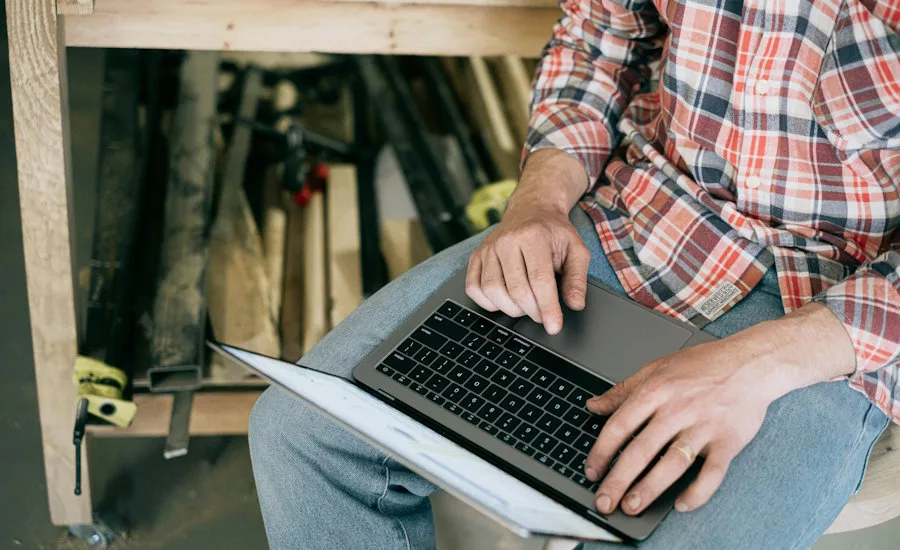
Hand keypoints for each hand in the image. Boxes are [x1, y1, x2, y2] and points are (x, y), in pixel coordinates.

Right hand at [466, 150, 589, 333]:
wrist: (531, 209)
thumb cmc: (554, 232)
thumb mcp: (576, 249)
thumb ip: (577, 278)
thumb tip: (575, 304)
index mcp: (534, 236)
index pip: (539, 280)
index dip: (547, 308)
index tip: (554, 326)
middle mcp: (507, 241)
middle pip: (516, 290)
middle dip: (532, 311)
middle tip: (543, 314)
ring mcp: (488, 248)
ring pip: (492, 291)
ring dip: (511, 308)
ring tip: (525, 306)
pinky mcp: (476, 255)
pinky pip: (473, 287)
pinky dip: (487, 302)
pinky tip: (504, 300)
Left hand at [583, 303, 856, 515]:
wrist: (752, 362)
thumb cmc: (704, 364)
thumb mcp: (656, 368)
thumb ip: (623, 390)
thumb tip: (593, 405)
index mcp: (656, 390)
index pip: (620, 425)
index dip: (602, 451)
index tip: (592, 471)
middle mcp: (678, 409)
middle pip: (642, 449)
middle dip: (619, 479)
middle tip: (604, 501)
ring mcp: (704, 426)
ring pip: (673, 462)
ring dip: (650, 488)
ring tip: (632, 506)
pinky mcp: (728, 441)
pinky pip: (712, 472)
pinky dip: (698, 491)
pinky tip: (681, 504)